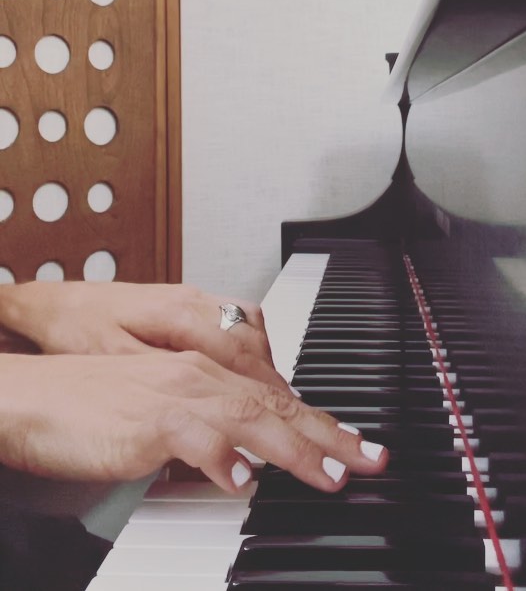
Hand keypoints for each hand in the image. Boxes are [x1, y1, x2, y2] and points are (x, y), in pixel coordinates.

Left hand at [0, 281, 283, 387]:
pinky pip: (236, 318)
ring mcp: (192, 297)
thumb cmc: (75, 329)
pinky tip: (248, 367)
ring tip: (273, 395)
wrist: (52, 303)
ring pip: (250, 324)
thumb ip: (165, 378)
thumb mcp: (114, 359)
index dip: (266, 383)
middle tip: (291, 410)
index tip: (286, 410)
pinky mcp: (187, 301)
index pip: (240, 349)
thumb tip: (206, 400)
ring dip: (265, 360)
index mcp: (177, 314)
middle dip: (275, 376)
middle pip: (254, 336)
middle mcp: (192, 300)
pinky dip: (251, 346)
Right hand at [0, 351, 387, 493]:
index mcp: (204, 373)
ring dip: (294, 447)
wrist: (34, 394)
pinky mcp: (147, 419)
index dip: (320, 421)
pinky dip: (224, 457)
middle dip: (329, 434)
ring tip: (330, 474)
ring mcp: (175, 394)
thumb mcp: (160, 416)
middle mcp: (198, 375)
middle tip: (370, 459)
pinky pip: (195, 436)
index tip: (355, 444)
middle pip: (277, 404)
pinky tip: (245, 480)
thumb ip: (203, 430)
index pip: (275, 397)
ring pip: (250, 417)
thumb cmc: (93, 405)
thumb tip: (239, 460)